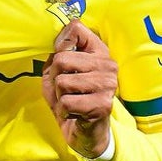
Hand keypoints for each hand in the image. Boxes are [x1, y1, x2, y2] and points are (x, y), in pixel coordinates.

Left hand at [41, 21, 116, 158]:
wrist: (84, 132)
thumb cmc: (70, 99)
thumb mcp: (57, 73)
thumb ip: (56, 54)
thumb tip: (57, 45)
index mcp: (99, 51)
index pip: (76, 28)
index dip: (59, 45)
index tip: (61, 62)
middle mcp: (108, 64)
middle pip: (62, 58)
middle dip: (54, 78)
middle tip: (64, 91)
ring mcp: (108, 84)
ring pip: (62, 82)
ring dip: (59, 96)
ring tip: (71, 101)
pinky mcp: (103, 104)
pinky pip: (66, 101)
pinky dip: (63, 110)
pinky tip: (75, 113)